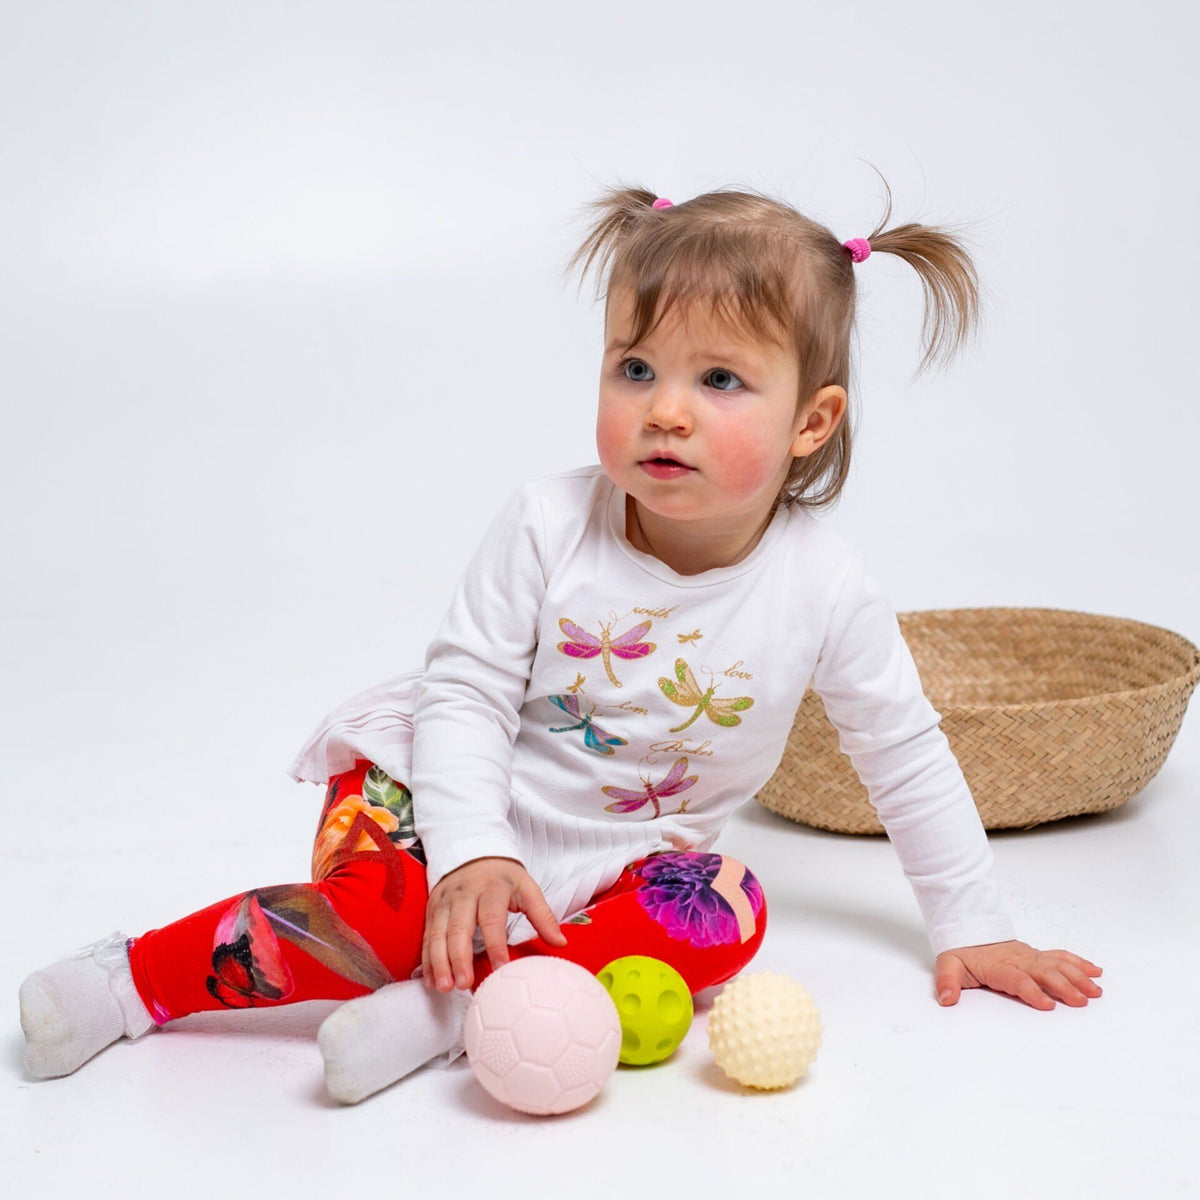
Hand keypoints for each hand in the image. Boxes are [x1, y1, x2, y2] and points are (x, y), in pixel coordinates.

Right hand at [421, 856, 567, 993]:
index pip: (492, 919)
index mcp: (491, 889)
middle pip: (459, 928)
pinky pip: (427, 936)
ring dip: (438, 962)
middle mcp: (464, 894)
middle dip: (459, 958)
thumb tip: (560, 942)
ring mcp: (445, 901)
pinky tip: (430, 980)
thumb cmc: (503, 877)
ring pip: (438, 934)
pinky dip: (427, 960)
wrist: (474, 852)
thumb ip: (543, 915)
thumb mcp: (527, 888)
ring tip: (444, 988)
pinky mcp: (432, 908)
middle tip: (464, 984)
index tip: (500, 968)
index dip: (495, 945)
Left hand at [935, 939, 1102, 1010]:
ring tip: (1095, 991)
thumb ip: (948, 981)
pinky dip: (1078, 963)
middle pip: (1043, 972)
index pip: (1017, 979)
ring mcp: (1030, 956)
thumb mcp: (949, 965)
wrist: (969, 929)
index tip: (1048, 1005)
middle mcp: (1018, 959)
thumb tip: (946, 998)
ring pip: (1057, 964)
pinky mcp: (1038, 954)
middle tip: (1081, 1001)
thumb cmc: (963, 951)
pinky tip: (1095, 971)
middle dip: (1063, 986)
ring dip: (1077, 977)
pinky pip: (1060, 956)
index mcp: (998, 965)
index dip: (1032, 991)